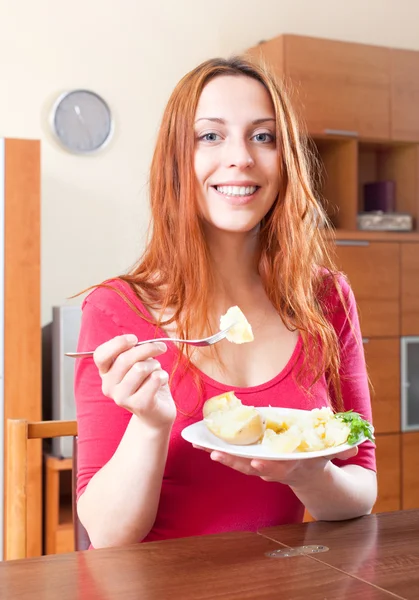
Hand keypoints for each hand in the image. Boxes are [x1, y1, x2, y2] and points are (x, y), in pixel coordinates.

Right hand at [94, 334, 176, 429]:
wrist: (156, 413)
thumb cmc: (146, 382)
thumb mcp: (137, 363)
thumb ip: (134, 352)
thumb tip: (141, 343)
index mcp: (105, 373)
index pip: (100, 355)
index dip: (117, 343)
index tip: (134, 339)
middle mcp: (108, 387)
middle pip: (125, 358)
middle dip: (147, 348)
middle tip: (161, 347)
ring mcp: (122, 398)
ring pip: (141, 368)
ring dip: (155, 365)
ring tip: (157, 371)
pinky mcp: (139, 405)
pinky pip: (154, 379)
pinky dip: (163, 375)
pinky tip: (161, 381)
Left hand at [193, 445, 357, 486]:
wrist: (312, 477)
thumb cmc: (319, 456)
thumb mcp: (333, 453)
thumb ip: (343, 448)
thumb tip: (358, 443)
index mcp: (295, 466)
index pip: (281, 468)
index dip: (269, 466)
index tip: (257, 464)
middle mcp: (276, 470)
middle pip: (253, 468)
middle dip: (235, 462)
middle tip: (217, 456)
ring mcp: (263, 467)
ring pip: (240, 464)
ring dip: (222, 457)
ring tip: (204, 448)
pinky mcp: (253, 463)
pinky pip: (235, 459)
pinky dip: (220, 453)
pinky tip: (203, 445)